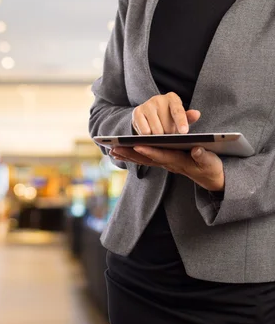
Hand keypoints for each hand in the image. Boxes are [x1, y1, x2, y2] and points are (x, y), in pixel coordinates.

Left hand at [110, 146, 224, 191]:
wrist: (212, 179)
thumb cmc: (212, 168)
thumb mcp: (211, 163)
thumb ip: (204, 156)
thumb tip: (196, 150)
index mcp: (180, 162)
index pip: (163, 156)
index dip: (150, 151)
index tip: (137, 145)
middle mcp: (169, 164)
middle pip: (147, 158)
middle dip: (130, 153)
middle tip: (114, 149)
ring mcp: (165, 164)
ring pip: (144, 159)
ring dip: (128, 155)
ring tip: (112, 150)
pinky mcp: (164, 162)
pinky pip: (146, 159)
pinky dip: (134, 155)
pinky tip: (123, 152)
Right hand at [133, 92, 200, 134]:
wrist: (149, 115)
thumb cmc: (168, 117)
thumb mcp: (179, 118)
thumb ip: (188, 117)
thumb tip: (197, 114)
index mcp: (172, 98)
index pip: (177, 111)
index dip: (181, 122)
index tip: (184, 132)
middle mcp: (158, 99)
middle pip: (166, 124)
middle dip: (169, 134)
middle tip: (169, 135)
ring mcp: (146, 105)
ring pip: (155, 130)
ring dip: (159, 137)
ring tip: (159, 135)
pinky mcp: (136, 112)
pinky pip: (144, 131)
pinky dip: (148, 137)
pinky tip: (149, 134)